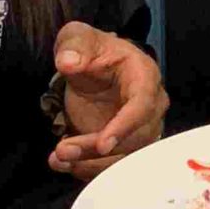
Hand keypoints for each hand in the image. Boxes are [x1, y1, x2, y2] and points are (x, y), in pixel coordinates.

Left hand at [49, 21, 168, 178]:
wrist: (94, 69)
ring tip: (58, 159)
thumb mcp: (79, 38)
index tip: (102, 144)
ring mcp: (141, 129)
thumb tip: (69, 62)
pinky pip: (114, 164)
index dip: (125, 126)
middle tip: (62, 151)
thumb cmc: (92, 52)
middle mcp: (151, 107)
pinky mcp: (126, 146)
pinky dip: (88, 169)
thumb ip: (74, 46)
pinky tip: (63, 164)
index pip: (143, 105)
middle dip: (97, 150)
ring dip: (91, 164)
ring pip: (125, 157)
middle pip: (135, 138)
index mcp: (145, 77)